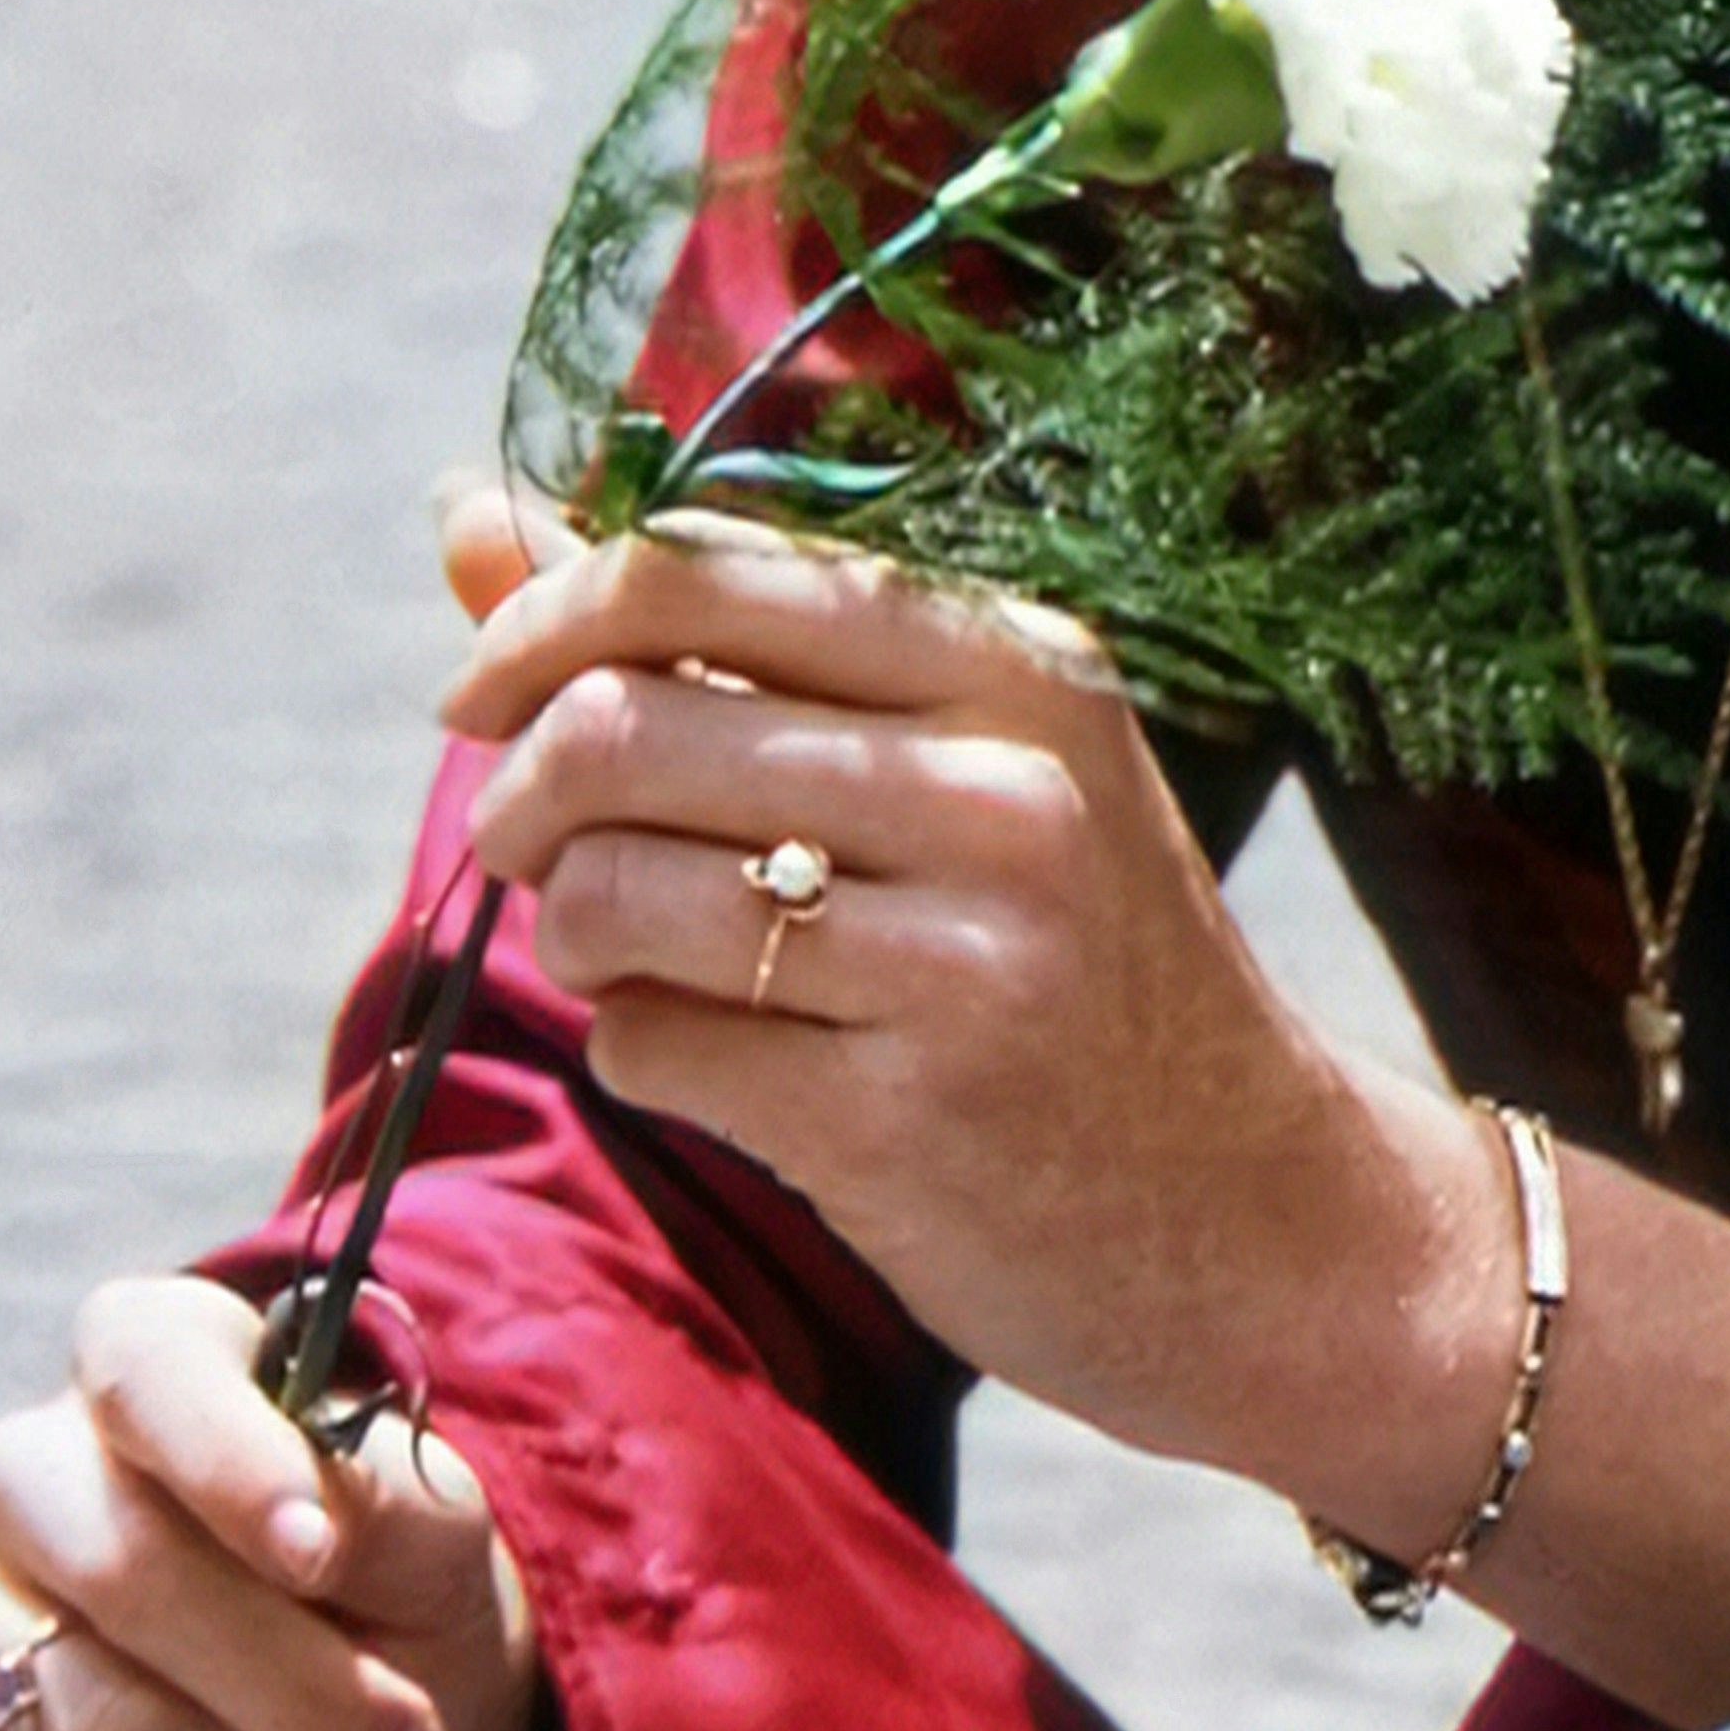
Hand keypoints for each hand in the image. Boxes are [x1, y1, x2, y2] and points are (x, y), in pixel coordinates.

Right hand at [0, 1276, 536, 1730]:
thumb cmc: (387, 1609)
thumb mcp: (434, 1545)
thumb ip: (394, 1511)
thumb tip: (321, 1527)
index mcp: (157, 1368)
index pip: (147, 1362)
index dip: (230, 1460)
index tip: (321, 1557)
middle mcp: (32, 1476)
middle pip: (115, 1558)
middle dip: (276, 1678)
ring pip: (67, 1708)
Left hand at [438, 513, 1485, 1482]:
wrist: (1265, 1220)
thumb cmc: (1075, 965)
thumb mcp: (955, 764)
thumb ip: (708, 640)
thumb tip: (464, 510)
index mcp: (1016, 665)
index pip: (695, 568)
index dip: (536, 619)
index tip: (485, 694)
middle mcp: (1003, 789)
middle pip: (618, 724)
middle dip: (517, 793)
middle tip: (535, 848)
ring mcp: (962, 960)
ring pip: (609, 892)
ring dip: (575, 934)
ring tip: (650, 959)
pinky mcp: (903, 1121)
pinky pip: (650, 1049)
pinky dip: (643, 1052)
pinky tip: (734, 1065)